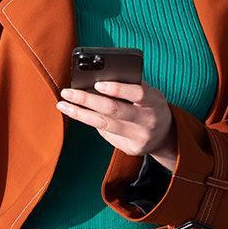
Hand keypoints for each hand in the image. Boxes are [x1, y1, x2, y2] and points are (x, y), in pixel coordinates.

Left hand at [56, 80, 176, 170]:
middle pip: (114, 110)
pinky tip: (80, 114)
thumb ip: (130, 86)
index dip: (118, 89)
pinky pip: (106, 134)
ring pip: (104, 125)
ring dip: (80, 113)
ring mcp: (139, 137)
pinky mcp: (130, 149)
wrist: (165, 136)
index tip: (97, 84)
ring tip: (63, 105)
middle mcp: (148, 120)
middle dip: (87, 100)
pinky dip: (92, 121)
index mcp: (155, 101)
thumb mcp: (149, 93)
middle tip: (67, 92)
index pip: (137, 93)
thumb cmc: (150, 106)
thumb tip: (96, 79)